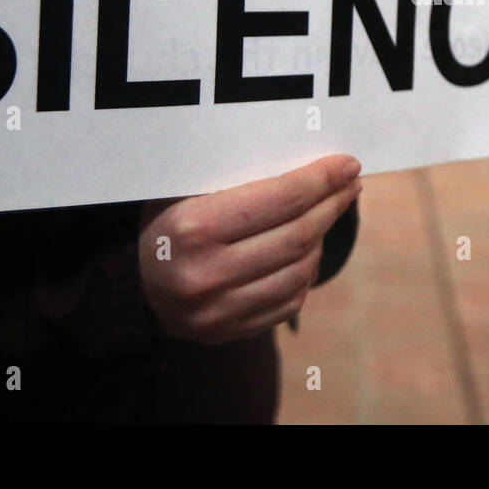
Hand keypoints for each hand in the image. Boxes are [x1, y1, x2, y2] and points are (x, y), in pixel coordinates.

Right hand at [138, 155, 361, 343]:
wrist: (138, 285)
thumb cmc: (170, 221)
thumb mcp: (185, 187)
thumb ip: (235, 173)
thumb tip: (303, 155)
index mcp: (194, 227)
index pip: (281, 199)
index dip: (321, 180)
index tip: (347, 166)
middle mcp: (205, 274)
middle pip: (297, 235)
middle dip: (331, 205)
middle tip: (350, 185)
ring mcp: (218, 311)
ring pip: (299, 270)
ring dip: (322, 238)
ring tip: (328, 213)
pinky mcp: (229, 333)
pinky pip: (290, 301)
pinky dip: (306, 271)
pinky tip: (308, 248)